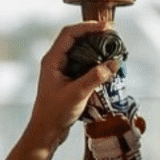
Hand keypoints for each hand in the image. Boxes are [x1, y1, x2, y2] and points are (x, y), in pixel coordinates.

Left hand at [22, 21, 120, 150]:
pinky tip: (105, 66)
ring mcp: (60, 70)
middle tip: (112, 35)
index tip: (106, 27)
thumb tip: (114, 63)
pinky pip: (81, 64)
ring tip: (111, 48)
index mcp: (52, 60)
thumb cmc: (55, 113)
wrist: (46, 132)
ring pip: (79, 52)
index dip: (88, 27)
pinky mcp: (67, 80)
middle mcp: (55, 62)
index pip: (69, 33)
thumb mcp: (78, 93)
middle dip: (93, 35)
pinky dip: (94, 62)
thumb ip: (96, 77)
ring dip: (95, 48)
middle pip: (75, 39)